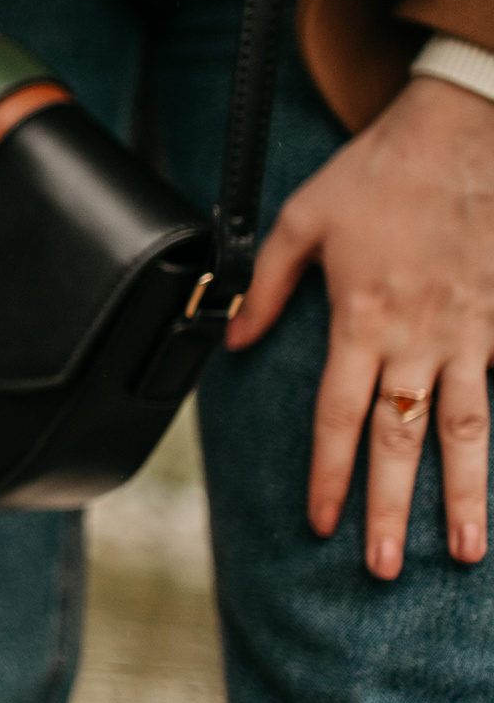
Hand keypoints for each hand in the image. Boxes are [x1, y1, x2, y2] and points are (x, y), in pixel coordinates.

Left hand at [229, 75, 493, 576]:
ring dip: (466, 494)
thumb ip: (266, 285)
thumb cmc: (378, 175)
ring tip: (465, 552)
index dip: (331, 474)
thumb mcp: (301, 220)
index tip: (323, 523)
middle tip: (381, 568)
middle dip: (393, 509)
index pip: (340, 416)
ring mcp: (471, 334)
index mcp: (363, 319)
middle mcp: (419, 338)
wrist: (465, 134)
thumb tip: (232, 337)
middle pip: (402, 440)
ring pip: (468, 430)